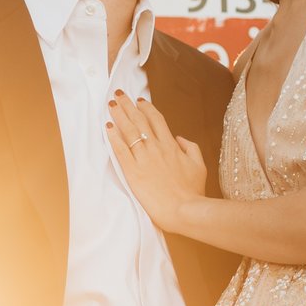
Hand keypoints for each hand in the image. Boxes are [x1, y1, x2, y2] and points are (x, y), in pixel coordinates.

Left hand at [107, 91, 205, 228]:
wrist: (184, 210)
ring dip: (119, 116)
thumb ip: (190, 147)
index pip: (156, 120)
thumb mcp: (199, 166)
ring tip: (110, 104)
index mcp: (171, 146)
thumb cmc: (192, 192)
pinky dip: (113, 138)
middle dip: (128, 105)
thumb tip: (179, 137)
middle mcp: (156, 148)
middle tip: (118, 94)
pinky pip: (121, 150)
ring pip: (129, 131)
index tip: (139, 100)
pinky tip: (107, 128)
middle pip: (139, 120)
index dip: (146, 108)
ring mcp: (144, 159)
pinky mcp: (133, 172)